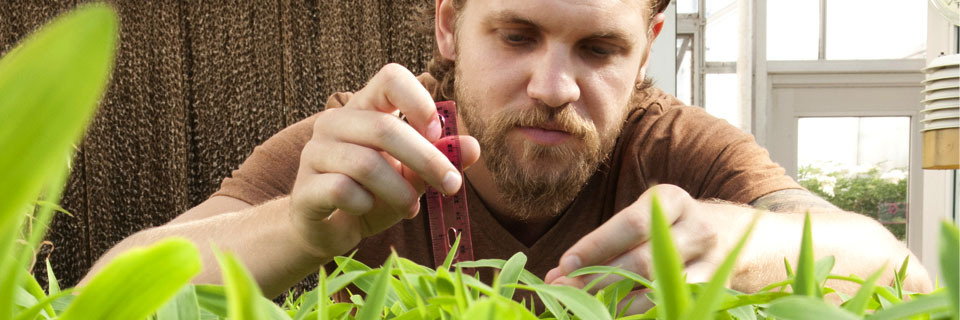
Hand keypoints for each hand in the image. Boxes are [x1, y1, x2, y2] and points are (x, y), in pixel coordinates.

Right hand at [288, 63, 480, 259]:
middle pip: (384, 128)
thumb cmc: (373, 194)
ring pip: (366, 163)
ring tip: (411, 207)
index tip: (437, 132)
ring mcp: (314, 154)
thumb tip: (473, 147)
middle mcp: (334, 123)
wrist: (329, 230)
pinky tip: (368, 209)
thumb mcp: (412, 176)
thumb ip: (440, 159)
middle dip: (426, 159)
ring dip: (400, 191)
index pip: (390, 78)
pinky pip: (342, 190)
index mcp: (364, 109)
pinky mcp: (304, 188)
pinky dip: (365, 204)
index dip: (418, 100)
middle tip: (451, 186)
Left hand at [544, 184, 728, 312]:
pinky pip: (669, 303)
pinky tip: (613, 312)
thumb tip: (557, 274)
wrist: (728, 235)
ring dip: (614, 301)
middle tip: (564, 289)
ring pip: (656, 287)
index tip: (563, 265)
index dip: (594, 247)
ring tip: (584, 304)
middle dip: (597, 278)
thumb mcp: (640, 220)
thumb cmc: (665, 226)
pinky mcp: (714, 288)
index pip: (629, 225)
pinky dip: (638, 311)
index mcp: (672, 200)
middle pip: (641, 260)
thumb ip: (601, 244)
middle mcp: (697, 227)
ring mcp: (711, 260)